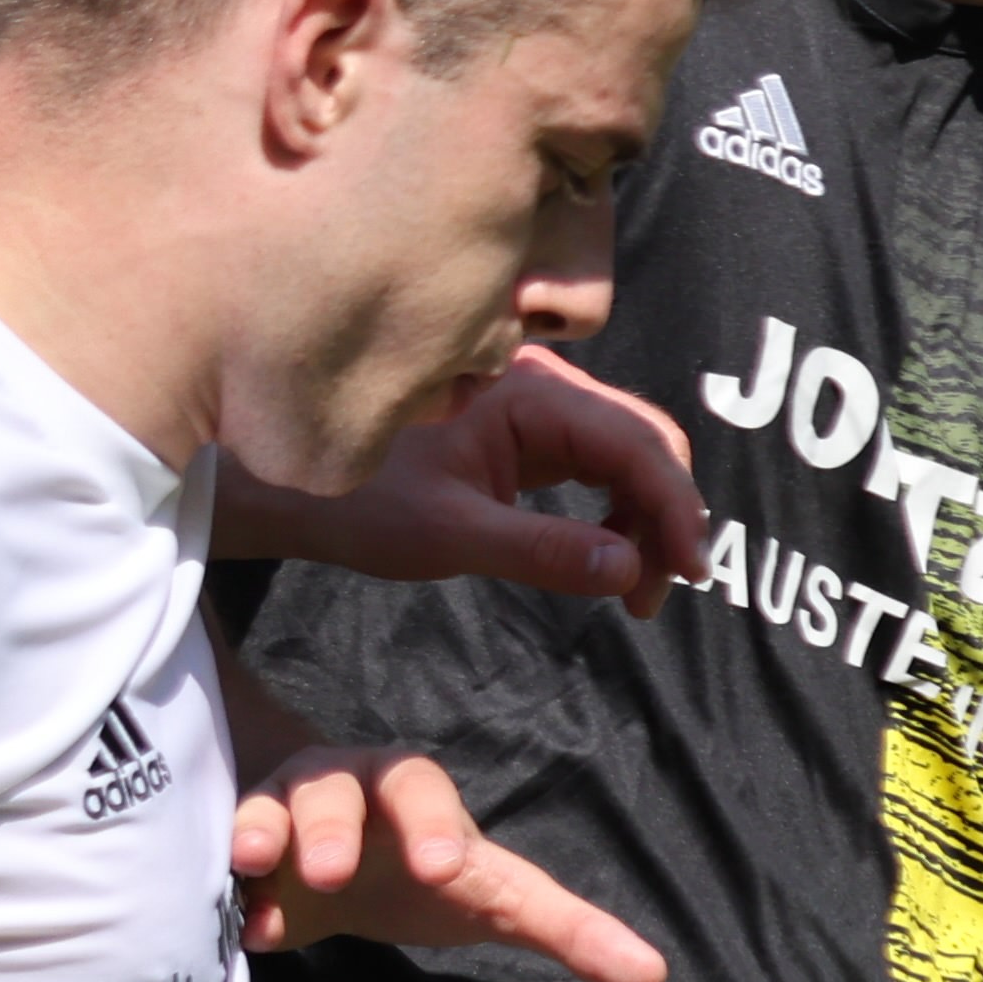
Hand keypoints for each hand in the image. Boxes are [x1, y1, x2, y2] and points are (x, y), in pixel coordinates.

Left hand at [217, 354, 709, 618]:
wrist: (292, 479)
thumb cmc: (360, 502)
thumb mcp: (450, 536)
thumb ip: (541, 552)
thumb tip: (628, 570)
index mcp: (530, 394)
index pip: (637, 444)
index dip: (675, 508)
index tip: (690, 574)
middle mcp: (545, 384)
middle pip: (646, 440)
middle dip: (666, 516)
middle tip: (654, 597)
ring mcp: (540, 403)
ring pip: (629, 452)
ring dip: (645, 518)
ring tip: (633, 590)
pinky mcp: (529, 428)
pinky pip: (598, 461)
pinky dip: (617, 509)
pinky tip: (605, 556)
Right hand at [233, 747, 664, 981]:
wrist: (329, 851)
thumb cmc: (423, 870)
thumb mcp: (494, 895)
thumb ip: (568, 929)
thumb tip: (656, 974)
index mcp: (415, 796)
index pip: (425, 790)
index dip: (432, 824)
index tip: (442, 869)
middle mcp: (345, 787)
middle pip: (337, 786)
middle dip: (332, 822)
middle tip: (331, 871)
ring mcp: (281, 809)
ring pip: (267, 806)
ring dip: (260, 833)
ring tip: (251, 871)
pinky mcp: (233, 845)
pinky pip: (220, 854)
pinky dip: (223, 886)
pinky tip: (234, 927)